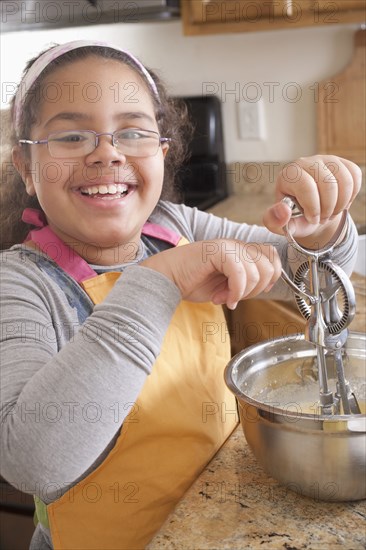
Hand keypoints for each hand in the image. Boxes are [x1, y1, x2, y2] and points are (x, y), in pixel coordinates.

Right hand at [141, 240, 280, 309]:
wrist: (167, 279)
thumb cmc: (193, 282)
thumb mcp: (227, 283)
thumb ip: (246, 280)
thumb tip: (266, 286)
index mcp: (240, 250)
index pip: (272, 257)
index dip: (270, 278)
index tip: (250, 292)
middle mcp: (237, 245)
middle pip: (269, 266)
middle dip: (256, 290)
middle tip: (235, 297)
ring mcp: (228, 246)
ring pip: (257, 272)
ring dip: (242, 293)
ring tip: (223, 297)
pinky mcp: (218, 251)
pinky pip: (241, 274)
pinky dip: (235, 292)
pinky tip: (222, 298)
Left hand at [263, 155, 361, 247]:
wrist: (312, 213)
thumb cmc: (296, 217)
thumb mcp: (282, 223)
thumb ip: (275, 221)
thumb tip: (283, 210)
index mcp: (288, 175)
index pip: (306, 187)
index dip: (314, 208)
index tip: (313, 219)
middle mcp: (305, 163)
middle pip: (328, 184)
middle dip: (329, 208)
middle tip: (323, 219)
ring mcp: (325, 160)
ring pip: (344, 180)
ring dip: (341, 203)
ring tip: (332, 212)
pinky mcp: (341, 162)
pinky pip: (355, 175)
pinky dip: (351, 195)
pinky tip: (341, 203)